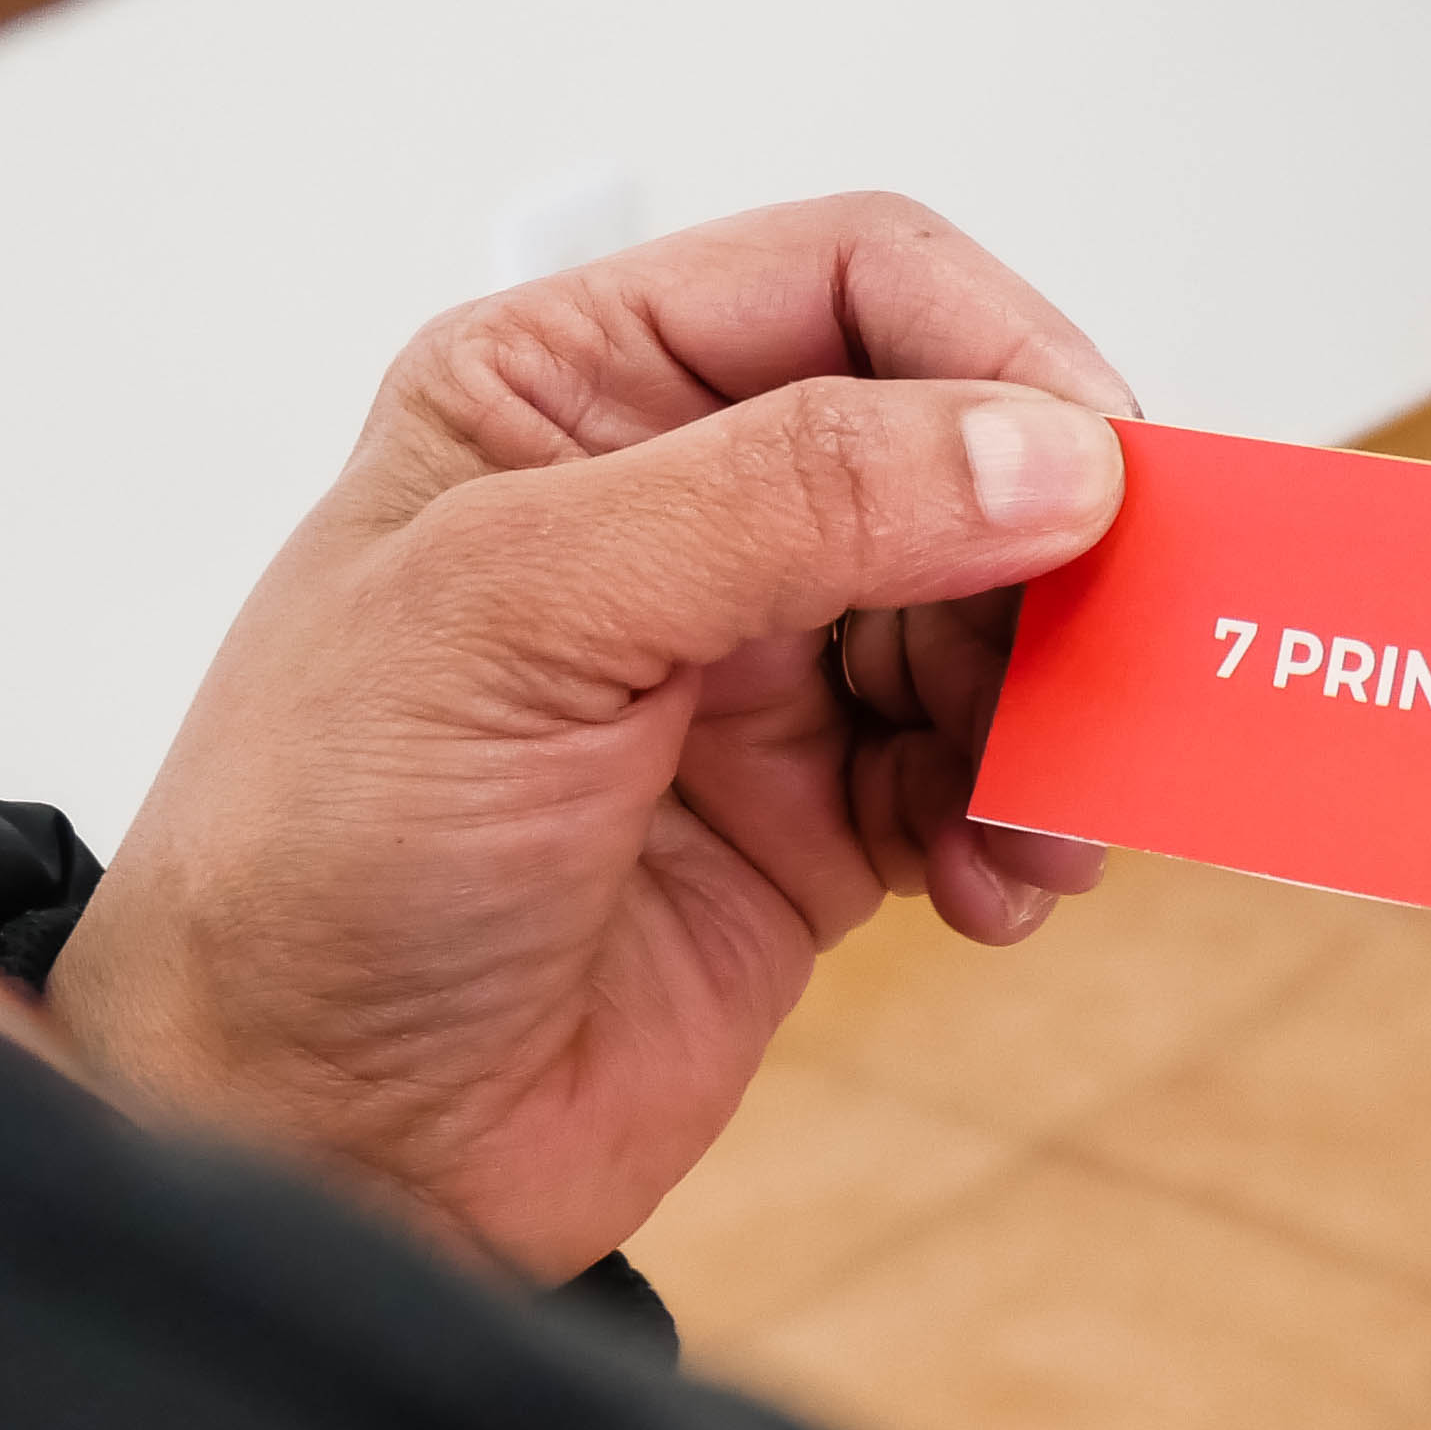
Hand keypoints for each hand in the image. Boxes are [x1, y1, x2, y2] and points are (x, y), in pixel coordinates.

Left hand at [48, 194, 1131, 1280]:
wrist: (308, 1147)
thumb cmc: (321, 857)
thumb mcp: (522, 617)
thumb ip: (786, 502)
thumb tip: (1043, 453)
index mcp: (575, 393)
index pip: (849, 282)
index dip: (998, 351)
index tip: (1107, 471)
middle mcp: (676, 511)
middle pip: (957, 454)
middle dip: (1056, 556)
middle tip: (1122, 656)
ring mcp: (753, 674)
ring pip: (995, 624)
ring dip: (1052, 714)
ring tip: (1041, 823)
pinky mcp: (813, 825)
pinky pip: (982, 780)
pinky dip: (1020, 828)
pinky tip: (994, 892)